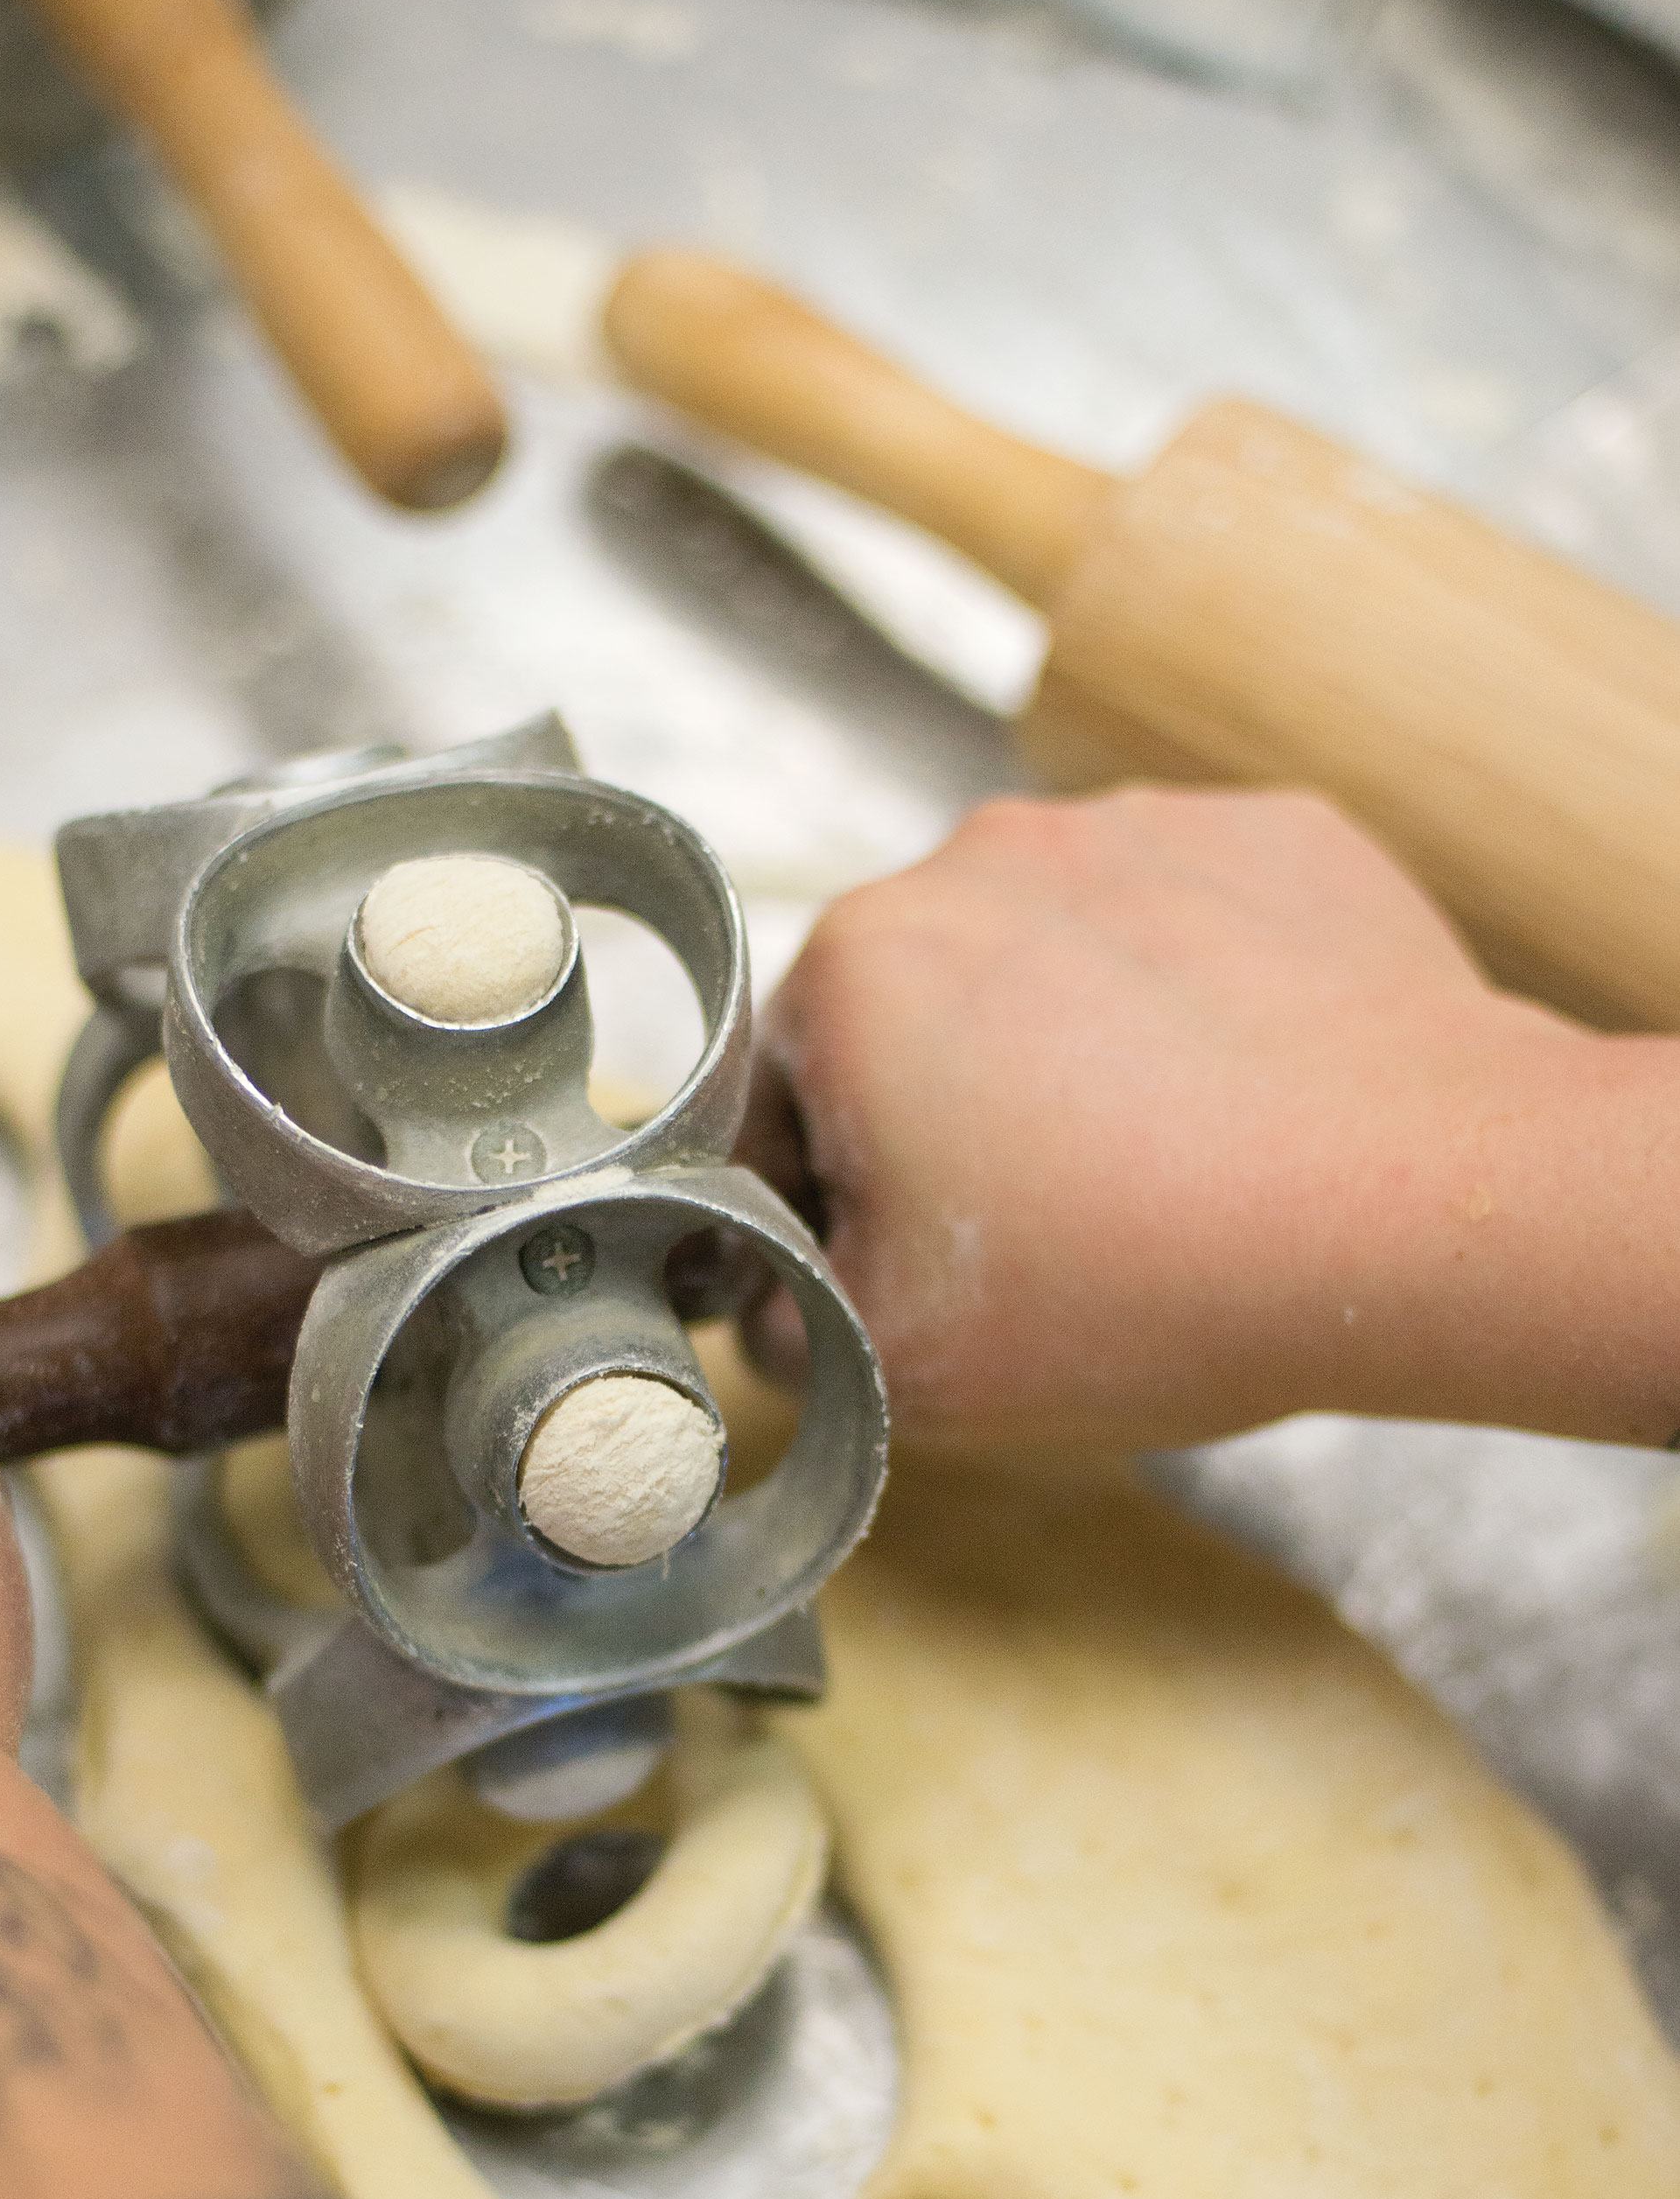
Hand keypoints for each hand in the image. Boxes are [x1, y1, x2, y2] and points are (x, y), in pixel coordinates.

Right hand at [759, 786, 1602, 1451]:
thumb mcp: (898, 1368)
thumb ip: (786, 1325)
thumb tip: (775, 1293)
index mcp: (855, 966)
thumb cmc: (1150, 1280)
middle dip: (957, 1113)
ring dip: (1076, 1049)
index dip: (836, 1204)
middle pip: (919, 1012)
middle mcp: (978, 857)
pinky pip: (1192, 920)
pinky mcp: (1270, 835)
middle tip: (1051, 1232)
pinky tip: (1248, 1100)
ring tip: (1166, 1166)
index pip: (786, 1100)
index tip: (916, 1270)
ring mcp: (1136, 830)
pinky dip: (1202, 999)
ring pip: (1054, 959)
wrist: (1423, 1207)